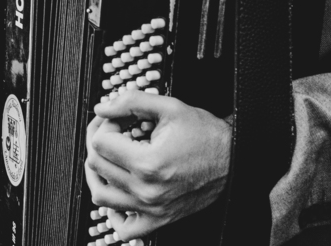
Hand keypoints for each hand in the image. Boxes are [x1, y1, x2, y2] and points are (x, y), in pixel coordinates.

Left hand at [84, 90, 230, 238]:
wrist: (234, 160)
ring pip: (101, 196)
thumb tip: (101, 108)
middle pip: (96, 166)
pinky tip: (119, 192)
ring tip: (109, 158)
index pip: (99, 143)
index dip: (105, 124)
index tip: (119, 120)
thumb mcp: (170, 107)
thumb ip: (131, 102)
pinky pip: (123, 229)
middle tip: (115, 131)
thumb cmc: (206, 135)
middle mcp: (146, 191)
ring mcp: (151, 209)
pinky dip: (113, 213)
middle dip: (100, 142)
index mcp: (147, 164)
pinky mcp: (158, 220)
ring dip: (98, 174)